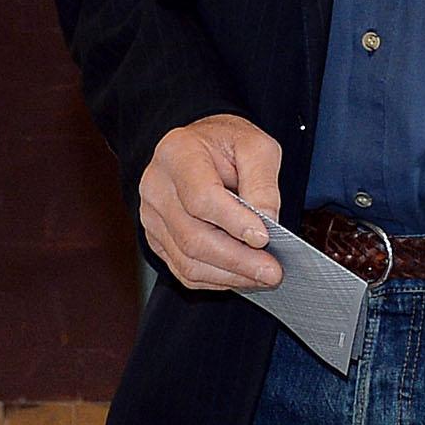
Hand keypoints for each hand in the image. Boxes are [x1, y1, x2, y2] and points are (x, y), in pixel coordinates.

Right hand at [139, 113, 284, 290]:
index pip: (201, 198)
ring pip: (187, 260)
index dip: (233, 222)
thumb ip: (262, 182)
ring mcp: (152, 215)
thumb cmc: (228, 145)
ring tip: (263, 277)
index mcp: (177, 153)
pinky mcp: (157, 238)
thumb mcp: (256, 146)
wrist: (203, 147)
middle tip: (273, 271)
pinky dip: (216, 279)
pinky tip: (242, 276)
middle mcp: (156, 186)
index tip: (263, 238)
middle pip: (193, 236)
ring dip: (230, 275)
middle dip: (237, 260)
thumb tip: (265, 221)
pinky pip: (183, 270)